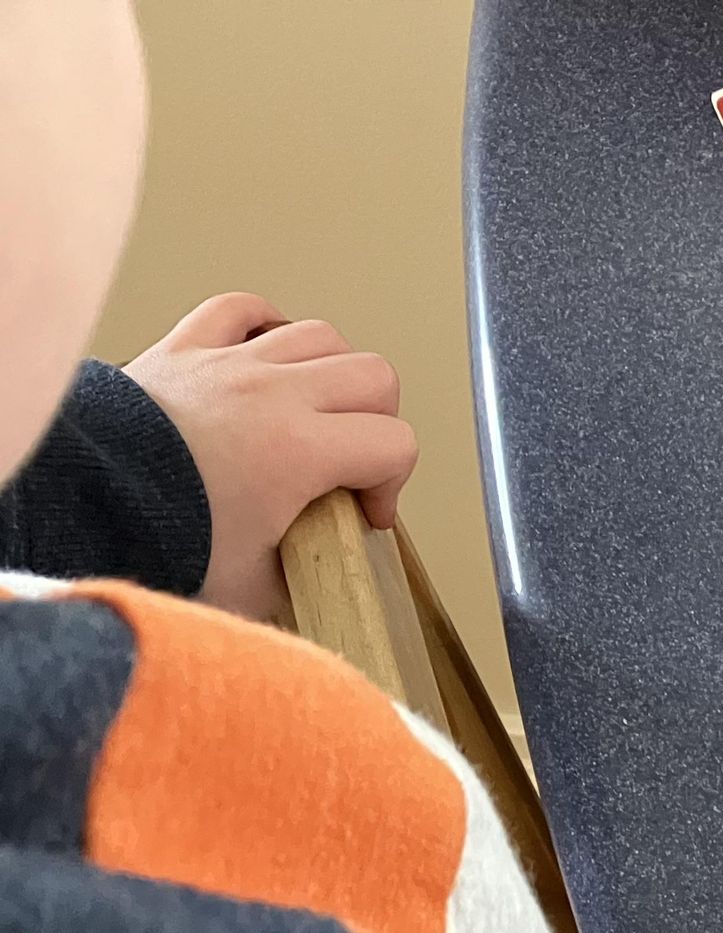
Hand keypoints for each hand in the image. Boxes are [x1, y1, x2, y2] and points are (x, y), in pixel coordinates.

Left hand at [124, 294, 418, 621]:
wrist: (79, 506)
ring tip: (316, 410)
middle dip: (378, 420)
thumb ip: (299, 573)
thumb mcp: (251, 585)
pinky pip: (242, 308)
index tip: (364, 514)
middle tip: (355, 458)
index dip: (392, 484)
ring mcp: (230, 363)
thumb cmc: (155, 537)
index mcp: (299, 450)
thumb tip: (312, 578)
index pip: (395, 443)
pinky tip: (268, 357)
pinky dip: (266, 326)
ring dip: (332, 373)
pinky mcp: (185, 349)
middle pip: (373, 375)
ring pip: (320, 335)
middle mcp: (274, 394)